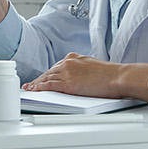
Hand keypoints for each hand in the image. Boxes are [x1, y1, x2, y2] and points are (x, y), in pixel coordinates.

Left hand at [25, 53, 147, 103]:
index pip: (56, 66)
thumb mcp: (93, 66)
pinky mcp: (67, 83)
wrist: (118, 77)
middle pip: (48, 72)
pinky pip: (48, 85)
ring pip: (46, 78)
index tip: (42, 77)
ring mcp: (66, 72)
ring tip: (29, 88)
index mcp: (74, 58)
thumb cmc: (111, 75)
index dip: (47, 73)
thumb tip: (79, 77)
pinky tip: (33, 90)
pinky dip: (38, 88)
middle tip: (31, 84)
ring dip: (36, 84)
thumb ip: (82, 69)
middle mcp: (67, 63)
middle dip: (39, 79)